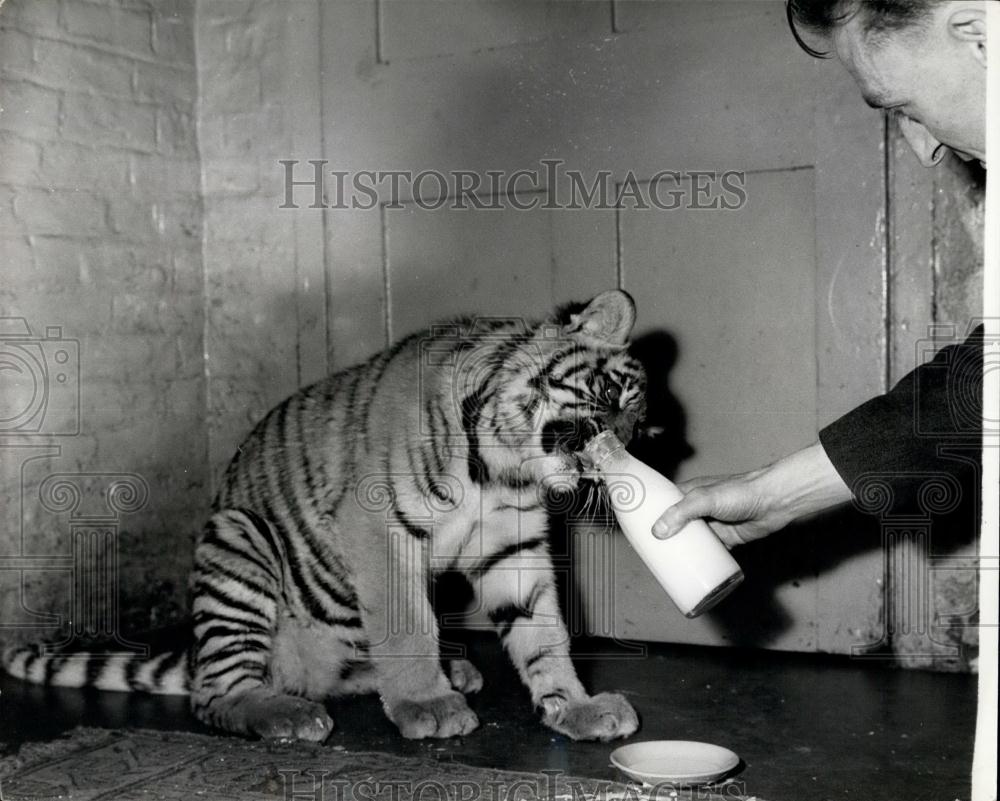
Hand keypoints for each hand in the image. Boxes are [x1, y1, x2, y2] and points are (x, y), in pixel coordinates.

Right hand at [650, 442, 852, 547]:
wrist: (774, 501)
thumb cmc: (740, 493)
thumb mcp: (706, 499)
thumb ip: (682, 513)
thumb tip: (658, 532)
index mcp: (689, 494)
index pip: (663, 504)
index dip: (650, 515)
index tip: (637, 531)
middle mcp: (697, 509)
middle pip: (674, 525)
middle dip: (662, 539)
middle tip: (649, 556)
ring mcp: (712, 525)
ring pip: (691, 541)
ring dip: (681, 552)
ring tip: (665, 567)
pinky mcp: (726, 539)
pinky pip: (709, 552)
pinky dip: (700, 561)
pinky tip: (691, 571)